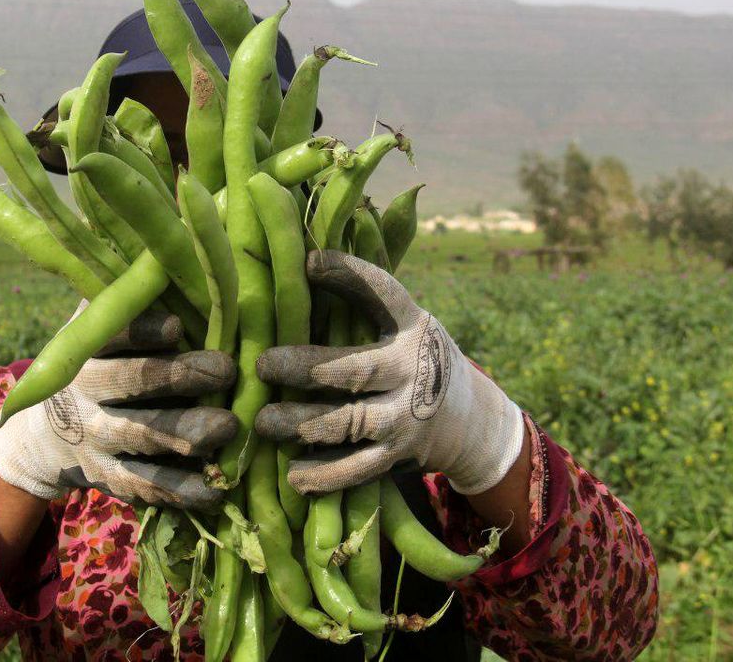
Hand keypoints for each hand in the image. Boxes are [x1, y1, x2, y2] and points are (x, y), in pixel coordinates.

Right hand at [0, 304, 236, 510]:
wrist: (44, 436)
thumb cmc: (102, 360)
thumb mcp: (105, 322)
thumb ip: (137, 286)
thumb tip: (181, 219)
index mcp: (88, 345)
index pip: (114, 332)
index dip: (145, 329)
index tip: (179, 325)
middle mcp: (85, 390)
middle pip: (130, 382)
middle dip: (178, 376)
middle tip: (225, 370)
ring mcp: (96, 437)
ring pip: (140, 434)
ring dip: (184, 432)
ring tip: (226, 428)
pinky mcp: (109, 477)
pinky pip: (145, 484)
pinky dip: (179, 489)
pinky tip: (214, 491)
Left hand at [254, 250, 524, 495]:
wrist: (470, 420)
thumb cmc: (412, 358)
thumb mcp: (404, 323)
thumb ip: (361, 302)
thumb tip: (298, 256)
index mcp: (412, 325)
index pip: (383, 293)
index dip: (348, 275)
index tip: (308, 262)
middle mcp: (413, 370)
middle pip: (356, 369)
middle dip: (306, 368)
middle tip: (263, 365)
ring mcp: (407, 417)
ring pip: (349, 423)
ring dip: (302, 424)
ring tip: (263, 422)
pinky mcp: (399, 456)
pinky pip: (358, 470)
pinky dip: (324, 475)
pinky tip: (293, 474)